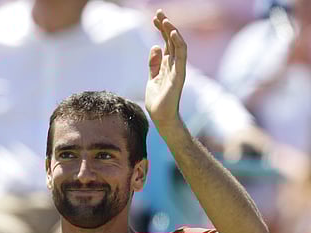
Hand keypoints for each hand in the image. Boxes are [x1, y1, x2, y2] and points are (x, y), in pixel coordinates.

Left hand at [145, 10, 186, 128]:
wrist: (161, 118)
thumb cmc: (158, 101)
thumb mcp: (152, 78)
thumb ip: (154, 63)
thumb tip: (155, 46)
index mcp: (168, 64)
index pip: (166, 42)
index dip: (161, 29)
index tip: (154, 17)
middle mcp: (175, 64)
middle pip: (171, 40)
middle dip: (165, 26)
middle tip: (158, 12)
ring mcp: (178, 69)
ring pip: (178, 45)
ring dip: (172, 31)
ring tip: (165, 19)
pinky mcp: (178, 76)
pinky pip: (181, 56)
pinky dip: (178, 43)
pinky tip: (172, 33)